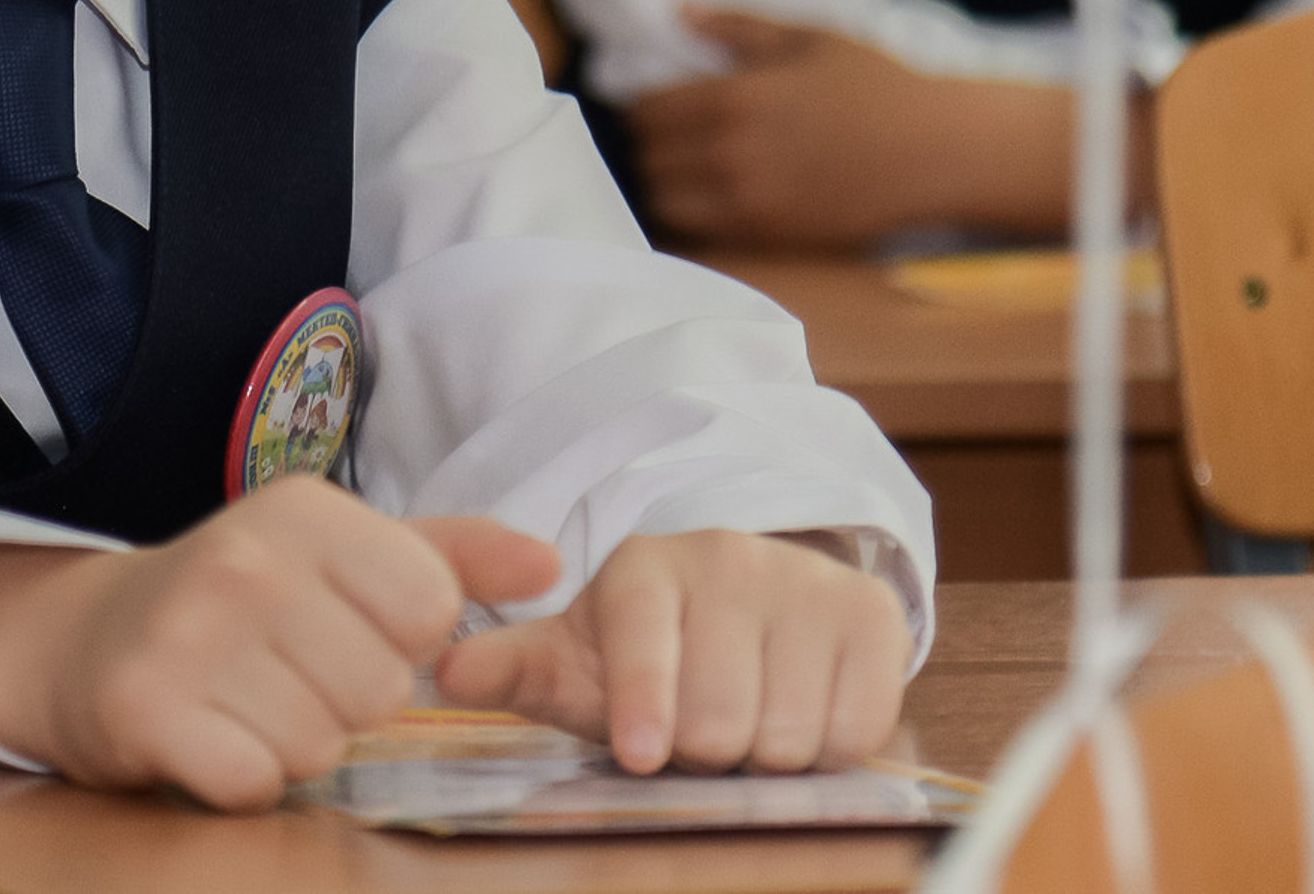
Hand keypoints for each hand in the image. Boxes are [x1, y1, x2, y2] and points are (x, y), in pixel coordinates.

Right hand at [0, 478, 559, 809]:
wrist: (87, 638)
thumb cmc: (240, 598)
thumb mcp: (342, 552)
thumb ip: (451, 555)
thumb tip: (552, 565)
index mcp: (303, 510)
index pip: (428, 607)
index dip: (402, 639)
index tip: (348, 627)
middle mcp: (245, 558)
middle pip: (379, 685)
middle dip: (346, 700)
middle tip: (289, 671)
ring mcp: (188, 631)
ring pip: (320, 741)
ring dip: (294, 741)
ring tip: (249, 698)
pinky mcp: (146, 705)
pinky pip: (254, 781)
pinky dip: (243, 775)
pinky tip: (214, 733)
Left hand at [434, 529, 909, 773]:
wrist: (753, 606)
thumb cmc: (653, 648)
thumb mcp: (579, 655)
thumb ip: (516, 665)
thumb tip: (444, 669)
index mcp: (644, 569)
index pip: (643, 638)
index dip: (643, 703)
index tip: (640, 750)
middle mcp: (726, 559)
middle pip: (718, 713)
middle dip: (706, 748)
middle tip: (698, 734)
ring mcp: (801, 582)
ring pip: (787, 728)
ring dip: (765, 754)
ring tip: (745, 723)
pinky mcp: (868, 616)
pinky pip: (856, 725)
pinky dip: (830, 745)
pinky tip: (801, 713)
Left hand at [626, 9, 1092, 248]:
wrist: (939, 152)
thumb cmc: (877, 85)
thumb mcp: (806, 38)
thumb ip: (735, 25)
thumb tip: (678, 9)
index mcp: (733, 98)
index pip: (645, 112)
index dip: (639, 108)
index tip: (652, 104)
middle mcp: (730, 155)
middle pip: (645, 160)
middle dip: (646, 147)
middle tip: (664, 137)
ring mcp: (748, 204)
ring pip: (663, 202)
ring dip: (661, 185)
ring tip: (682, 169)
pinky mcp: (770, 239)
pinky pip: (700, 234)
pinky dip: (690, 216)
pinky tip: (708, 198)